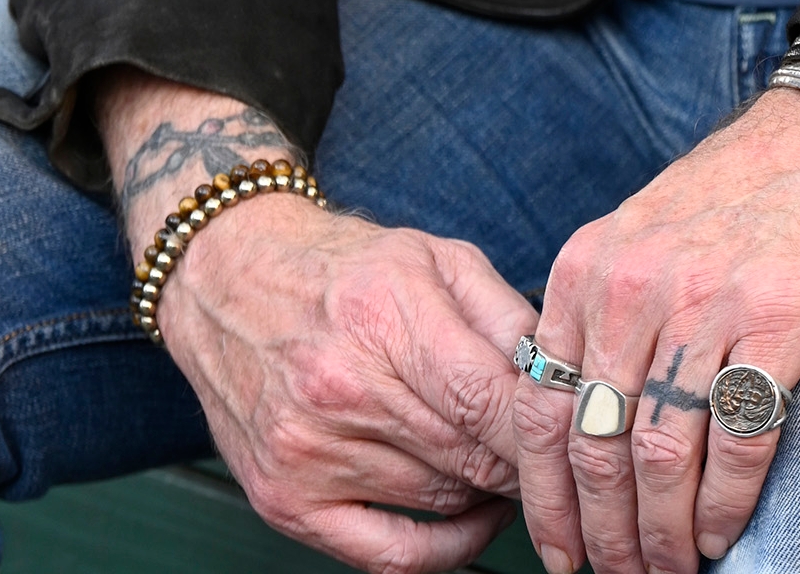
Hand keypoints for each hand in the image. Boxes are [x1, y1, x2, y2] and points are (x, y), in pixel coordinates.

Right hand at [101, 75, 537, 571]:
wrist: (226, 279)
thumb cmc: (340, 265)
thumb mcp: (431, 255)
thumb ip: (504, 313)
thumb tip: (564, 376)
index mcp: (382, 316)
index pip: (490, 402)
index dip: (544, 428)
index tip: (574, 428)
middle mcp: (340, 389)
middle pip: (472, 458)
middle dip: (524, 459)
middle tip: (549, 449)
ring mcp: (307, 453)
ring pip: (441, 503)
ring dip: (488, 492)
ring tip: (502, 462)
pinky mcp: (284, 500)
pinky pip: (389, 557)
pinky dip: (443, 548)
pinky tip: (466, 516)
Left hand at [514, 87, 799, 573]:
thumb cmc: (749, 188)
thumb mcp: (648, 232)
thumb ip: (611, 310)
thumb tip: (584, 421)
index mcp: (592, 265)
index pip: (540, 406)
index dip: (544, 498)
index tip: (561, 552)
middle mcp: (635, 282)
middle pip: (593, 446)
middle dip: (603, 535)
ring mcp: (707, 299)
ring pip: (658, 456)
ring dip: (662, 535)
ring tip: (672, 570)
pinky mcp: (782, 315)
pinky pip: (737, 439)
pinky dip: (724, 505)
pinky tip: (724, 533)